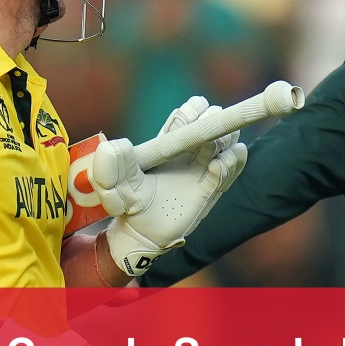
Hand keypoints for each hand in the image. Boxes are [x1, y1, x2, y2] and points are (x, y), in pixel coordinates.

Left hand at [92, 96, 246, 275]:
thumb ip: (110, 168)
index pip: (190, 112)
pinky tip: (217, 167)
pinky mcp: (214, 187)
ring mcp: (205, 167)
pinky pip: (234, 165)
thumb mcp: (115, 188)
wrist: (144, 235)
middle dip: (214, 121)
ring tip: (214, 152)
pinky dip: (232, 162)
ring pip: (229, 139)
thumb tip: (115, 145)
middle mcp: (190, 151)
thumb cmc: (129, 207)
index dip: (194, 110)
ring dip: (227, 139)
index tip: (190, 116)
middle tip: (205, 136)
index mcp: (168, 141)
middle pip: (214, 121)